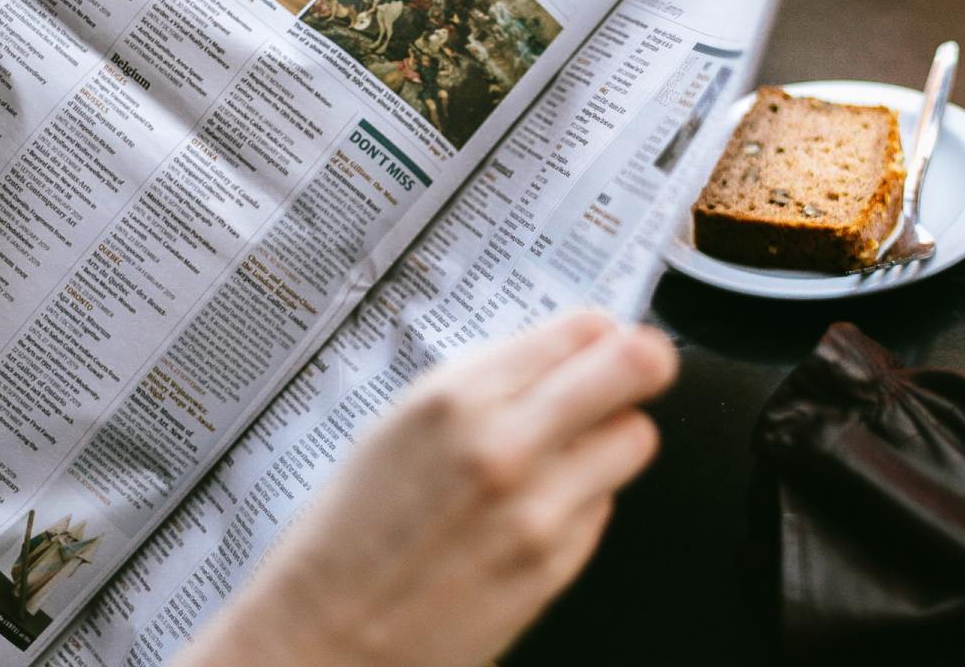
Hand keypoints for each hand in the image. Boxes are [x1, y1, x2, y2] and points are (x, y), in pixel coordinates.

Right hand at [177, 310, 676, 666]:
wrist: (323, 639)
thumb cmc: (346, 536)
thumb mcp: (399, 426)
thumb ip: (485, 386)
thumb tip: (567, 353)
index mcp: (454, 397)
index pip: (582, 329)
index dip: (598, 334)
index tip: (597, 343)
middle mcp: (505, 445)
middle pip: (636, 368)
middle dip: (641, 365)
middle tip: (631, 373)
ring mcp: (539, 509)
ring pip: (636, 439)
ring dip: (611, 440)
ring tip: (566, 455)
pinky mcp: (556, 565)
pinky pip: (604, 506)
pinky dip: (582, 501)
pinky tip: (531, 514)